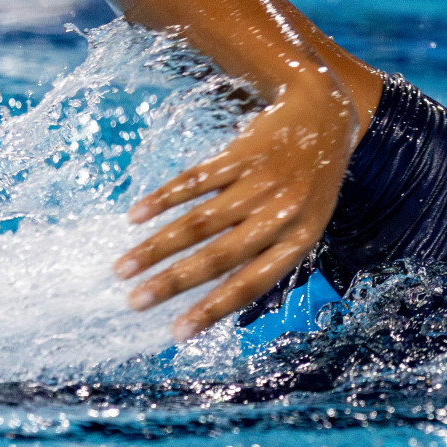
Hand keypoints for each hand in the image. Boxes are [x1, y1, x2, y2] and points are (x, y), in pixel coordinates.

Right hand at [113, 77, 358, 340]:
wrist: (324, 114)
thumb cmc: (310, 184)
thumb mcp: (306, 224)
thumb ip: (268, 256)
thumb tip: (216, 300)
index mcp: (300, 239)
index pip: (251, 284)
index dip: (212, 310)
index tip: (176, 333)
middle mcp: (281, 213)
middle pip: (219, 256)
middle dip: (173, 282)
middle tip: (134, 302)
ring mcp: (260, 181)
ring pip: (201, 221)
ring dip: (157, 247)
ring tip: (122, 268)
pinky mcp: (240, 152)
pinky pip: (195, 180)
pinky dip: (163, 199)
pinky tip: (136, 216)